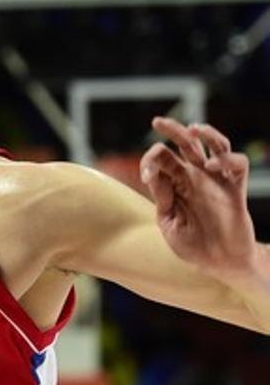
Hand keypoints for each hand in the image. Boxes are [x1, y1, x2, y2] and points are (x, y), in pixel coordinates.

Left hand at [141, 116, 256, 276]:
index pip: (162, 160)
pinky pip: (238, 165)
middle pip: (186, 145)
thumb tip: (155, 175)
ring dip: (205, 133)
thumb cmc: (192, 245)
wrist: (218, 263)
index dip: (150, 161)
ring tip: (193, 127)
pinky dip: (227, 159)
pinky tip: (214, 164)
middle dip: (171, 130)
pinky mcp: (235, 190)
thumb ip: (162, 199)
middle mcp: (196, 178)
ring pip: (215, 146)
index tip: (146, 176)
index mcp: (176, 185)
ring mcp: (217, 182)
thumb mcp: (169, 223)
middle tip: (157, 121)